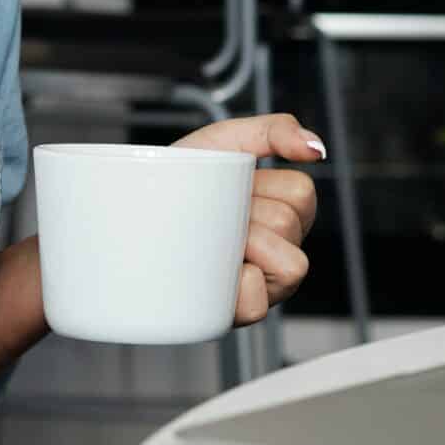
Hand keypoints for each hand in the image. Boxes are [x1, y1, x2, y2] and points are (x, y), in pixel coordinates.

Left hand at [171, 113, 324, 325]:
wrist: (128, 210)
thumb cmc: (179, 179)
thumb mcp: (223, 142)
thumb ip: (273, 130)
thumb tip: (315, 149)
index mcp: (283, 212)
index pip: (301, 193)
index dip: (263, 186)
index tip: (231, 187)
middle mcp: (279, 250)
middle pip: (290, 225)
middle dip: (247, 214)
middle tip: (215, 215)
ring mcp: (262, 285)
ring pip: (289, 266)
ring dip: (244, 247)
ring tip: (212, 241)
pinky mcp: (236, 313)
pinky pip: (258, 305)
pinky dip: (237, 288)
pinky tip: (213, 272)